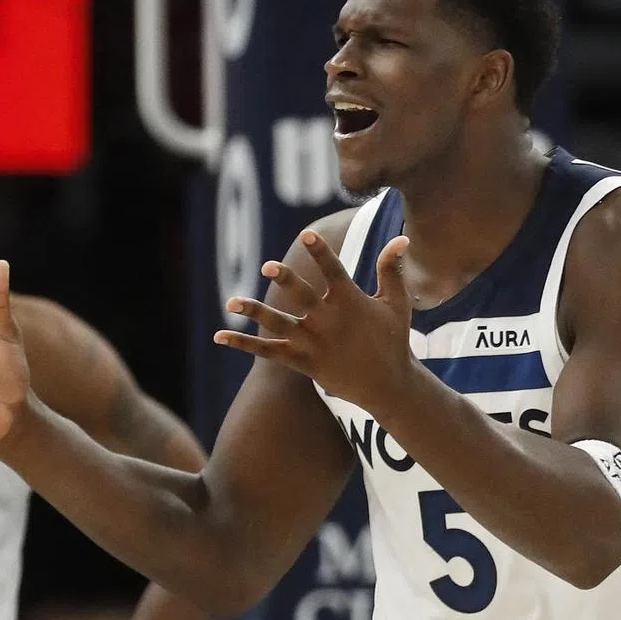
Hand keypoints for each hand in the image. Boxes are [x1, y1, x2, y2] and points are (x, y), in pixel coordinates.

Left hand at [214, 230, 412, 409]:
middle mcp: (328, 321)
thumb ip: (392, 270)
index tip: (306, 234)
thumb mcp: (397, 303)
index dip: (320, 252)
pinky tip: (220, 335)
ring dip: (254, 312)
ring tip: (231, 301)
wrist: (388, 385)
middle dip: (285, 280)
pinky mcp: (302, 362)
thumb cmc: (393, 340)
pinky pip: (268, 352)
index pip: (333, 271)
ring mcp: (313, 343)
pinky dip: (244, 344)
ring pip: (278, 324)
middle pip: (302, 296)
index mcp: (350, 302)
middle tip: (268, 266)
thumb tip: (400, 238)